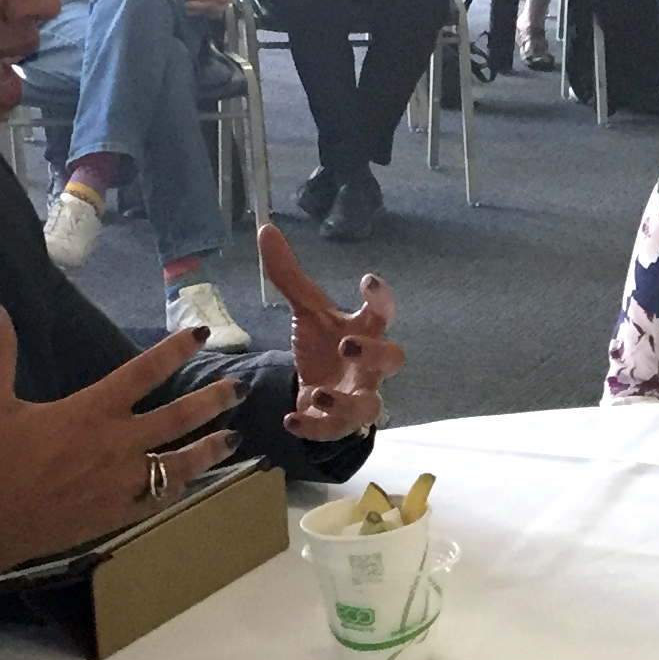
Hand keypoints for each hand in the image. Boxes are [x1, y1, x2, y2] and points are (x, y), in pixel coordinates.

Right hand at [0, 307, 240, 571]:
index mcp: (92, 410)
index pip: (144, 372)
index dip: (175, 351)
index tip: (201, 335)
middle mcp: (118, 442)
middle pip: (179, 417)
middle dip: (213, 400)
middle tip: (239, 389)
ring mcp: (124, 481)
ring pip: (181, 462)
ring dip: (211, 448)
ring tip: (234, 438)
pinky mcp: (120, 513)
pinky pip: (161, 497)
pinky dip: (181, 487)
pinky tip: (194, 481)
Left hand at [260, 224, 403, 440]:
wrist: (317, 390)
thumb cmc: (322, 345)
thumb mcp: (306, 310)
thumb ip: (289, 275)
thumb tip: (265, 228)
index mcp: (364, 330)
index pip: (383, 313)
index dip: (381, 299)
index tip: (368, 281)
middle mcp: (368, 366)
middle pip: (393, 359)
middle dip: (375, 353)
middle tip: (348, 345)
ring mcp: (356, 397)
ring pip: (369, 406)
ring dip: (346, 401)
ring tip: (318, 392)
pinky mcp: (336, 424)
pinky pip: (333, 431)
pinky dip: (314, 427)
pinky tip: (291, 418)